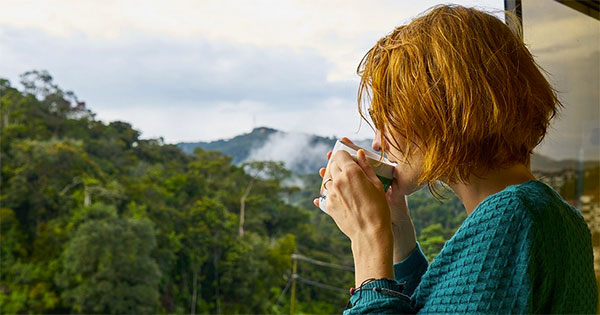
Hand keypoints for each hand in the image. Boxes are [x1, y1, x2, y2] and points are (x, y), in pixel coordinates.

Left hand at [313, 137, 392, 285]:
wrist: (369, 233)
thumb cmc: (378, 208)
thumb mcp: (376, 185)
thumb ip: (366, 167)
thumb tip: (359, 153)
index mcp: (350, 172)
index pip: (340, 154)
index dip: (345, 155)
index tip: (350, 159)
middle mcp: (337, 180)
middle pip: (332, 165)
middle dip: (339, 165)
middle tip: (349, 171)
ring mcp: (330, 193)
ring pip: (328, 179)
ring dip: (335, 179)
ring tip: (347, 185)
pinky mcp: (327, 205)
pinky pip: (326, 194)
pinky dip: (332, 192)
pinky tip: (342, 196)